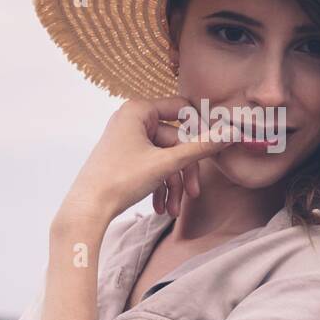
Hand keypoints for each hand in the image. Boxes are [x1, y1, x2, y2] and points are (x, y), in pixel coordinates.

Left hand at [59, 98, 232, 226]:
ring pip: (164, 158)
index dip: (201, 128)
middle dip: (184, 172)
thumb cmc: (121, 180)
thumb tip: (232, 132)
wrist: (87, 209)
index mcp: (139, 110)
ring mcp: (127, 138)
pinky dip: (159, 186)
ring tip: (173, 210)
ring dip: (172, 185)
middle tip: (194, 194)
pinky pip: (151, 166)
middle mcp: (132, 119)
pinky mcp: (124, 157)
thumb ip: (201, 147)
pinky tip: (161, 208)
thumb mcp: (166, 163)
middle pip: (175, 140)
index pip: (182, 109)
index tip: (214, 149)